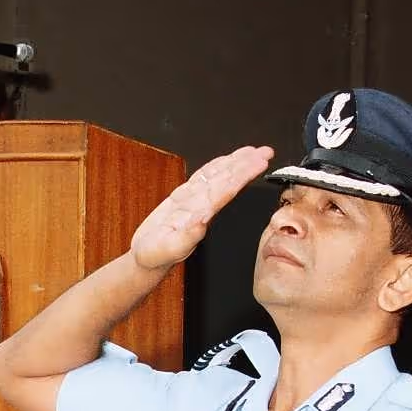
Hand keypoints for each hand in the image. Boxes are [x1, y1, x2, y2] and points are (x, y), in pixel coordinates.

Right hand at [130, 145, 275, 270]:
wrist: (147, 259)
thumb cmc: (155, 257)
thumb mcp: (168, 249)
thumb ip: (186, 237)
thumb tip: (203, 219)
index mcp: (202, 216)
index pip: (227, 191)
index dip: (243, 175)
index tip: (259, 164)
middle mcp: (202, 206)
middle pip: (228, 180)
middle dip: (246, 165)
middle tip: (265, 151)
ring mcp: (194, 201)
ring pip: (217, 177)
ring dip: (235, 163)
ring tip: (252, 151)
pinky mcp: (183, 198)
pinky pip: (201, 179)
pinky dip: (214, 166)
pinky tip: (225, 160)